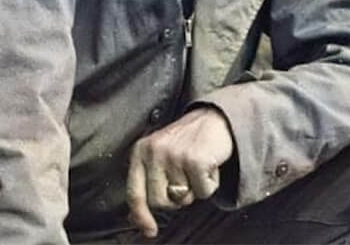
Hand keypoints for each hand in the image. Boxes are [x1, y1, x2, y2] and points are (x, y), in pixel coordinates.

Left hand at [126, 107, 233, 237]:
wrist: (215, 119)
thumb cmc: (186, 142)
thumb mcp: (159, 157)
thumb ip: (146, 183)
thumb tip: (135, 218)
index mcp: (141, 151)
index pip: (134, 193)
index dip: (141, 216)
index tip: (149, 230)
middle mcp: (154, 152)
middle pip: (159, 202)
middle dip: (175, 199)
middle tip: (184, 180)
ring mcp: (175, 155)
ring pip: (183, 199)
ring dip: (195, 190)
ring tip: (196, 169)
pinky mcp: (196, 160)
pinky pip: (203, 192)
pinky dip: (210, 184)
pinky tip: (208, 166)